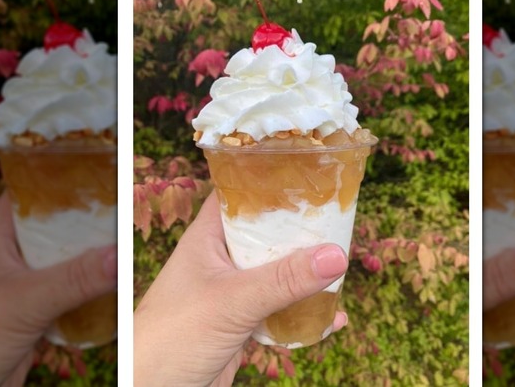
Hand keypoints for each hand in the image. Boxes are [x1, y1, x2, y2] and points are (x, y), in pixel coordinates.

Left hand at [0, 193, 116, 386]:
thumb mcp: (23, 303)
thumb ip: (73, 279)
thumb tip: (121, 255)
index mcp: (1, 237)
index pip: (36, 194)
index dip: (66, 181)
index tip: (104, 172)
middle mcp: (16, 256)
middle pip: (61, 228)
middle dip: (94, 222)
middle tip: (132, 210)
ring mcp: (28, 285)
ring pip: (71, 263)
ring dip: (98, 260)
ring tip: (134, 245)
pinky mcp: (40, 314)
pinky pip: (75, 295)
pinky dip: (96, 292)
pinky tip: (120, 287)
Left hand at [134, 193, 348, 385]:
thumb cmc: (172, 337)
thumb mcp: (234, 302)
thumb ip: (284, 280)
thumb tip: (336, 255)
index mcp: (208, 238)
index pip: (240, 195)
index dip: (271, 184)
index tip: (310, 177)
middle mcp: (220, 260)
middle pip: (267, 235)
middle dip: (301, 233)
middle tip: (341, 223)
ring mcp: (231, 292)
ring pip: (276, 274)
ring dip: (306, 276)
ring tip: (342, 269)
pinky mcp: (241, 323)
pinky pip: (279, 311)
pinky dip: (303, 313)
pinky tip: (331, 318)